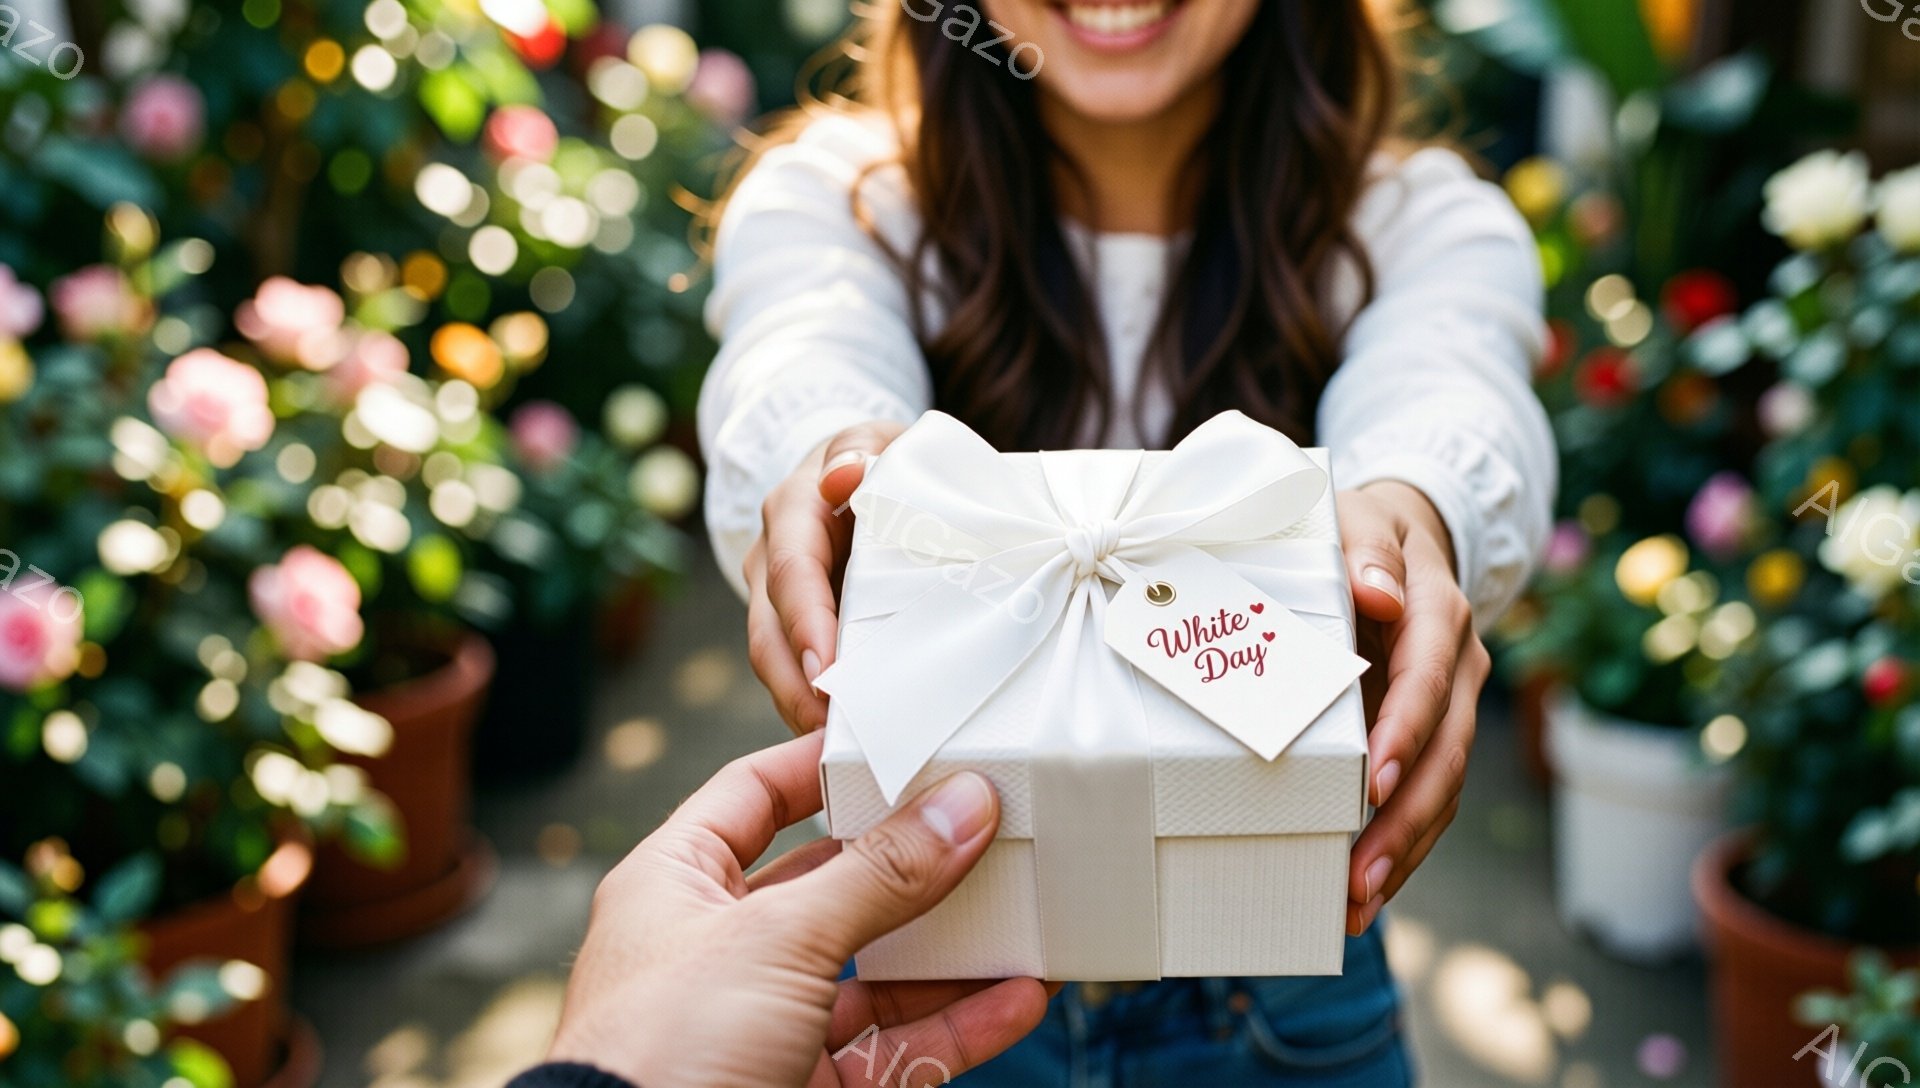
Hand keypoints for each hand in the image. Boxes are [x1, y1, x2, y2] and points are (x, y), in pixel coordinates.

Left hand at [547, 731, 1049, 1087]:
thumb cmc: (658, 1053)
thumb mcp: (776, 937)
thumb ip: (877, 874)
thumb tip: (959, 807)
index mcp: (676, 884)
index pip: (754, 795)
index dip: (824, 767)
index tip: (903, 745)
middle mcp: (719, 950)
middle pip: (832, 885)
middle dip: (910, 865)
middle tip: (984, 828)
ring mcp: (765, 1024)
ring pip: (875, 974)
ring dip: (950, 951)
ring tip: (1023, 914)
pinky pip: (896, 1048)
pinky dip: (957, 1025)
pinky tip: (1015, 996)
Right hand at [744, 421, 906, 732]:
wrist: (855, 471)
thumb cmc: (879, 460)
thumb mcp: (879, 441)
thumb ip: (864, 449)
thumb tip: (844, 476)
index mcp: (794, 510)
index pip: (793, 572)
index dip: (808, 623)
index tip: (828, 669)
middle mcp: (771, 558)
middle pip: (769, 634)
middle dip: (797, 688)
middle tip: (833, 738)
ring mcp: (773, 598)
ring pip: (773, 662)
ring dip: (800, 708)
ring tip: (838, 757)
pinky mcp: (790, 628)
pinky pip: (793, 673)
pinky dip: (812, 707)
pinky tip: (842, 747)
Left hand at [1337, 480, 1487, 936]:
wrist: (1406, 531)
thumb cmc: (1364, 528)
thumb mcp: (1359, 516)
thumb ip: (1365, 549)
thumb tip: (1375, 589)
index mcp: (1439, 612)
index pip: (1427, 679)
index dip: (1405, 732)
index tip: (1374, 783)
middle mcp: (1457, 665)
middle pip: (1444, 754)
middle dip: (1405, 822)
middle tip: (1359, 878)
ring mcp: (1453, 703)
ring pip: (1443, 787)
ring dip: (1405, 850)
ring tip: (1358, 903)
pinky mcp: (1436, 732)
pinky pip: (1430, 796)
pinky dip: (1404, 845)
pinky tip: (1369, 890)